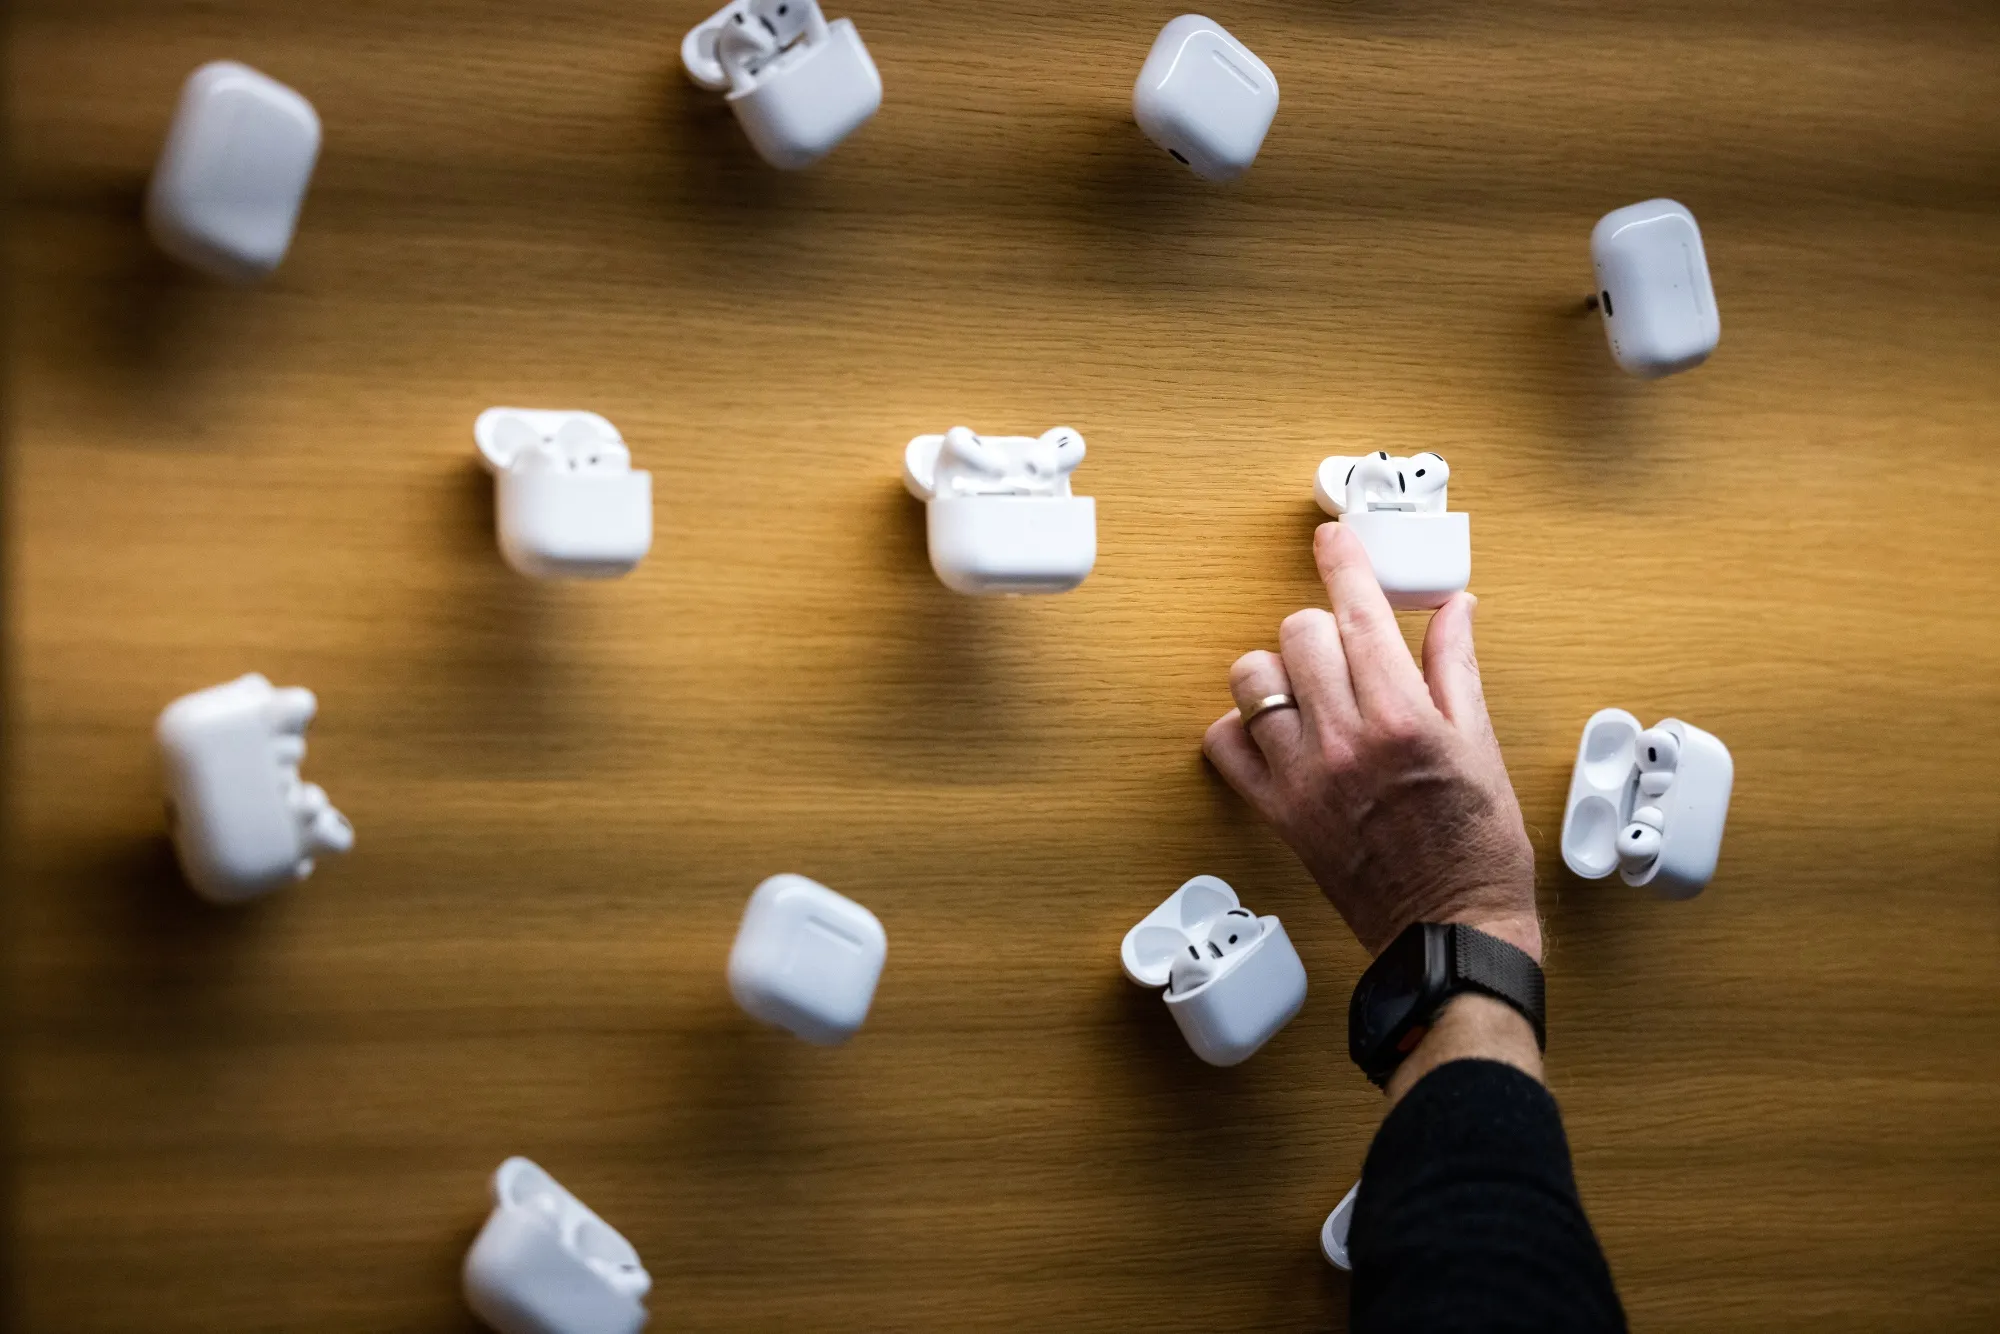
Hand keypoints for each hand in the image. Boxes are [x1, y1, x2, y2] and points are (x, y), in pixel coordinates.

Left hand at [1202, 523, 1540, 961]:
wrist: (1449, 929)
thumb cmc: (1477, 845)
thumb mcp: (1480, 745)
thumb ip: (1458, 667)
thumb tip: (1455, 607)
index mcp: (1403, 718)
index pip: (1359, 614)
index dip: (1343, 563)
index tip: (1332, 539)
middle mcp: (1345, 741)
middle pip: (1300, 634)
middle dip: (1324, 628)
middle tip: (1348, 651)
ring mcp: (1303, 778)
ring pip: (1253, 680)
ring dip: (1278, 672)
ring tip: (1310, 692)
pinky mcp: (1277, 813)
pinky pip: (1224, 746)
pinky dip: (1240, 729)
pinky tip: (1275, 733)